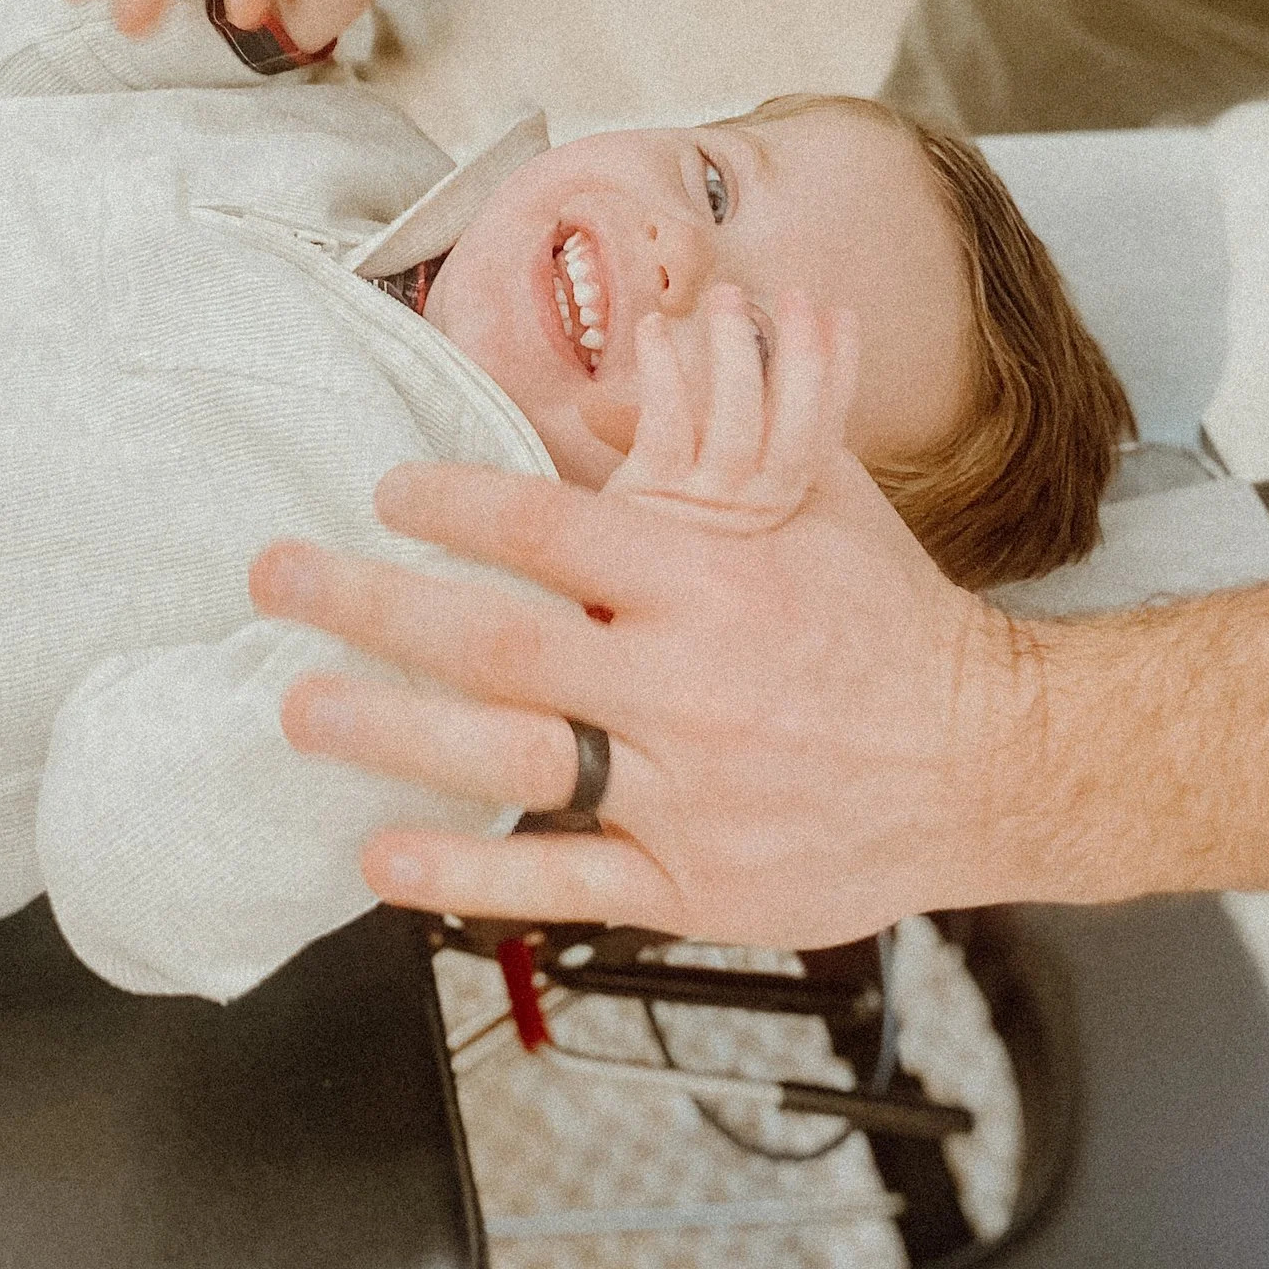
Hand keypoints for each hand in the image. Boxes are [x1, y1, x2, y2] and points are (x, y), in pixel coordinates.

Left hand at [249, 446, 1038, 944]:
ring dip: (392, 733)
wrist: (989, 760)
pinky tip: (382, 858)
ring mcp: (689, 793)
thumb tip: (591, 383)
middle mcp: (692, 683)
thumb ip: (701, 435)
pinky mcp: (696, 884)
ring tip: (302, 705)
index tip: (384, 491)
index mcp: (716, 577)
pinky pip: (562, 882)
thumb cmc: (888, 617)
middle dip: (373, 606)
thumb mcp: (809, 497)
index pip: (551, 530)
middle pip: (499, 643)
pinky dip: (465, 876)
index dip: (452, 505)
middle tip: (279, 579)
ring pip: (513, 762)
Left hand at [604, 290, 859, 536]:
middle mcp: (756, 512)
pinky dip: (665, 375)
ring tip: (729, 297)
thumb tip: (616, 395)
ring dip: (735, 354)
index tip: (844, 316)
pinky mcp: (656, 499)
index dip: (839, 373)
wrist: (620, 634)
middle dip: (801, 356)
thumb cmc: (660, 557)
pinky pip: (667, 425)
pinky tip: (656, 332)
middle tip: (797, 296)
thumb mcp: (682, 495)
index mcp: (784, 509)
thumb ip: (674, 436)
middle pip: (793, 426)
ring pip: (736, 421)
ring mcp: (707, 506)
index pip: (824, 432)